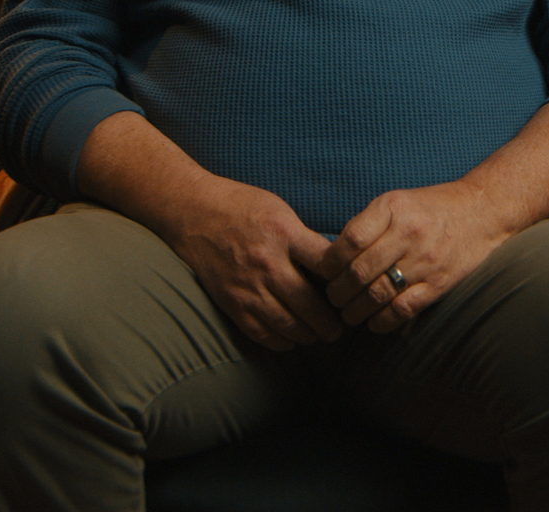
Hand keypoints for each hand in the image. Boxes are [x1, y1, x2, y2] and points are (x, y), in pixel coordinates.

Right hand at [76, 111, 341, 352]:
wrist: (193, 214)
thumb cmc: (243, 208)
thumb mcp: (281, 211)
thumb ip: (305, 239)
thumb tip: (335, 264)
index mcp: (285, 234)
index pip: (325, 262)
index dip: (345, 278)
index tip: (354, 288)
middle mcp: (267, 263)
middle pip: (308, 302)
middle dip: (329, 321)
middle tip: (342, 328)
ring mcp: (247, 286)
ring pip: (286, 323)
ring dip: (308, 335)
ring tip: (320, 336)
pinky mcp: (231, 302)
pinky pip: (260, 331)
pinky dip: (279, 341)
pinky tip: (292, 340)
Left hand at [318, 180, 512, 333]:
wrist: (483, 212)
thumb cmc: (433, 207)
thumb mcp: (398, 201)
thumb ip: (368, 225)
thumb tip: (332, 257)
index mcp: (393, 208)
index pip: (349, 241)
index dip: (329, 263)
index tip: (324, 273)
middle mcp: (409, 233)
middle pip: (359, 272)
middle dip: (338, 292)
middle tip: (333, 298)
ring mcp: (425, 260)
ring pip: (377, 295)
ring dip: (355, 311)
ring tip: (348, 313)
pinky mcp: (439, 284)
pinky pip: (403, 309)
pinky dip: (382, 322)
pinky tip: (373, 323)